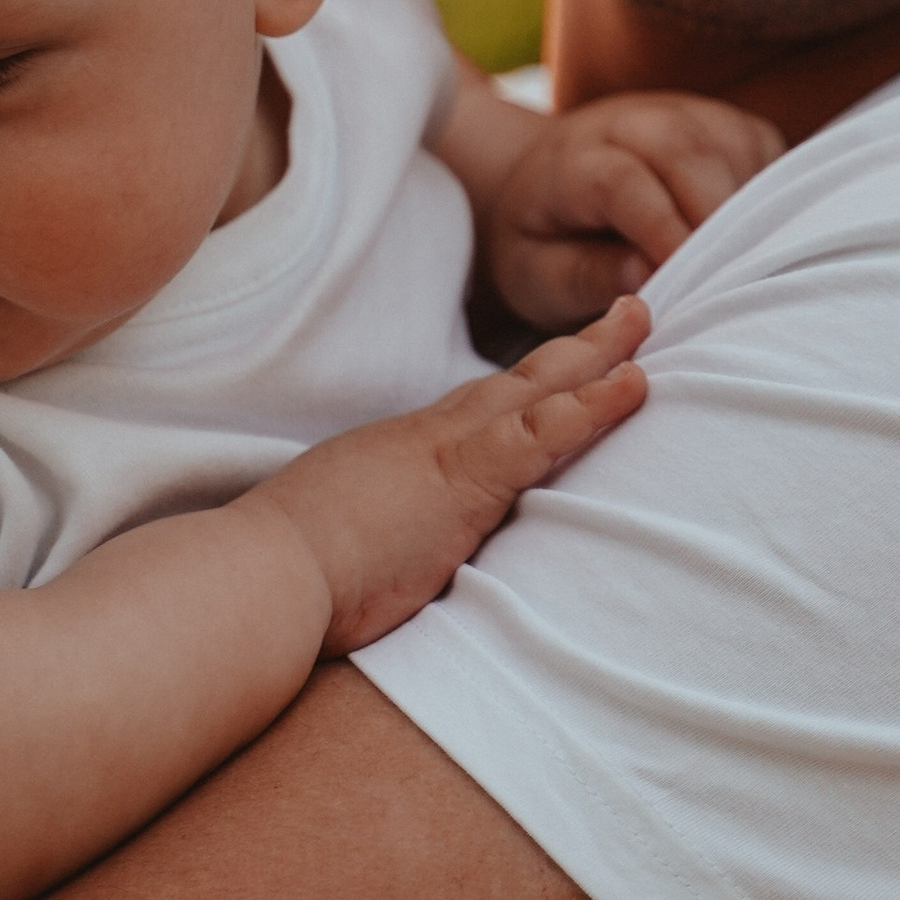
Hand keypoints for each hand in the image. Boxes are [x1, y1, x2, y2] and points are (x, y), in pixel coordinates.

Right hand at [252, 297, 648, 654]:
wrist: (256, 581)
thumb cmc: (286, 584)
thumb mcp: (342, 552)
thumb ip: (378, 548)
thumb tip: (382, 573)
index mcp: (401, 459)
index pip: (477, 414)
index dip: (526, 389)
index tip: (564, 367)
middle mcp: (427, 441)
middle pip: (515, 383)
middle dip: (574, 351)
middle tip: (628, 315)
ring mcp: (445, 454)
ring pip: (537, 390)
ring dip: (597, 356)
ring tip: (644, 323)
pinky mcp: (461, 481)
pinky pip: (541, 434)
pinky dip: (590, 407)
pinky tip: (632, 384)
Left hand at [486, 92, 782, 328]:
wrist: (545, 181)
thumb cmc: (542, 242)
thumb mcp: (538, 274)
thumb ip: (584, 276)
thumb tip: (645, 277)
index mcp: (572, 160)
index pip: (622, 181)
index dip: (660, 230)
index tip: (685, 285)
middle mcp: (629, 122)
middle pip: (685, 151)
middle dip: (715, 220)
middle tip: (732, 284)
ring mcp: (683, 113)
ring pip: (733, 146)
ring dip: (750, 209)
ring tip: (749, 268)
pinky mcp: (725, 123)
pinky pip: (763, 149)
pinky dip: (770, 195)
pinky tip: (759, 239)